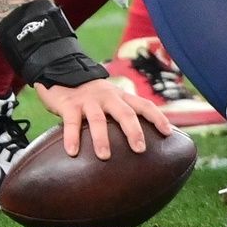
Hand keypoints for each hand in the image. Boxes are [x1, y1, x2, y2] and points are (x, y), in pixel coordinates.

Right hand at [35, 78, 169, 158]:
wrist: (59, 70)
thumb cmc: (88, 94)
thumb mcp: (108, 99)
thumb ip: (120, 113)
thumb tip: (138, 145)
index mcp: (120, 96)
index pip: (144, 105)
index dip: (157, 118)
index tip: (168, 133)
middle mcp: (107, 96)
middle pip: (125, 112)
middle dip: (133, 131)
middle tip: (139, 149)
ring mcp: (88, 100)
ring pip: (98, 119)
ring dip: (101, 138)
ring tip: (104, 156)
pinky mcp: (69, 104)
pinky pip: (71, 122)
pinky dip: (72, 137)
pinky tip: (72, 152)